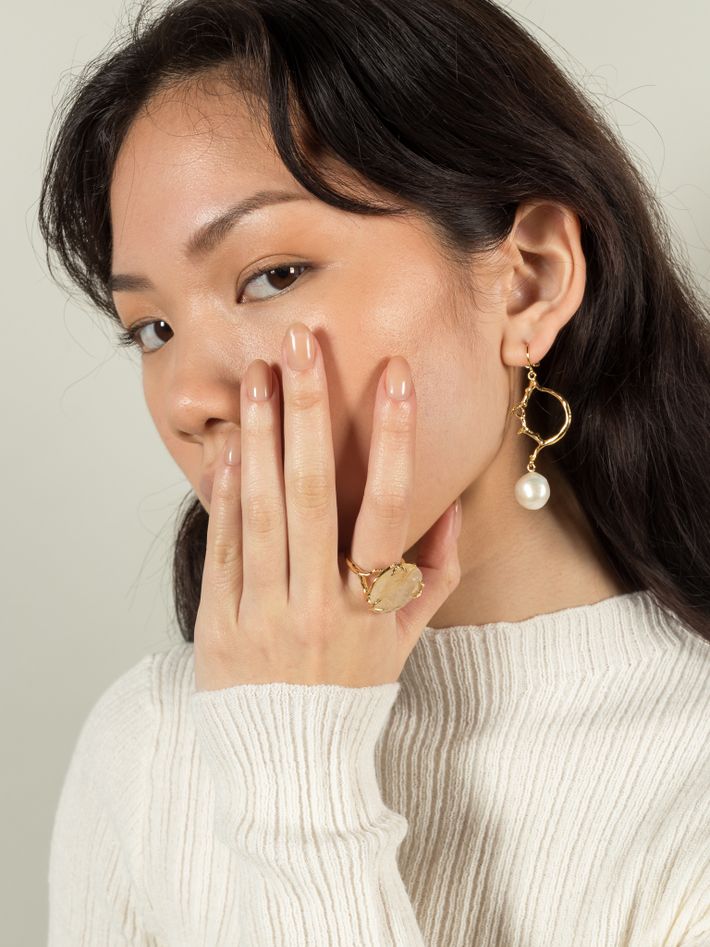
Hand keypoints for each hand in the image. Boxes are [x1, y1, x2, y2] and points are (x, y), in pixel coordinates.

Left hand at [194, 321, 461, 690]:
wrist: (289, 759)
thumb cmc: (354, 687)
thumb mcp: (406, 638)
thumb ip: (433, 572)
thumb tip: (449, 505)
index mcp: (372, 604)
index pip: (391, 507)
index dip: (397, 440)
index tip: (396, 376)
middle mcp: (320, 602)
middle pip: (315, 493)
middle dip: (310, 413)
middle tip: (300, 344)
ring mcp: (266, 611)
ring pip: (262, 510)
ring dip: (260, 437)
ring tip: (256, 376)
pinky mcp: (221, 619)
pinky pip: (224, 546)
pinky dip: (224, 494)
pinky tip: (228, 445)